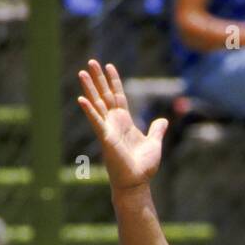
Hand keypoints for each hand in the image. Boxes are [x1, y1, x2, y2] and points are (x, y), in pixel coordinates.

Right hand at [77, 59, 168, 191]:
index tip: (109, 66)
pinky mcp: (105, 138)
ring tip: (81, 72)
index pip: (118, 96)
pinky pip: (96, 121)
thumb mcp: (154, 143)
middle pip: (104, 95)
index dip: (114, 81)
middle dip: (98, 78)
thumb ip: (157, 130)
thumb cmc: (143, 166)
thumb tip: (163, 120)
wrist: (137, 182)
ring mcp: (108, 129)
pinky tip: (81, 99)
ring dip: (89, 88)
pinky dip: (89, 111)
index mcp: (125, 122)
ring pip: (97, 104)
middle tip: (91, 61)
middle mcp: (114, 122)